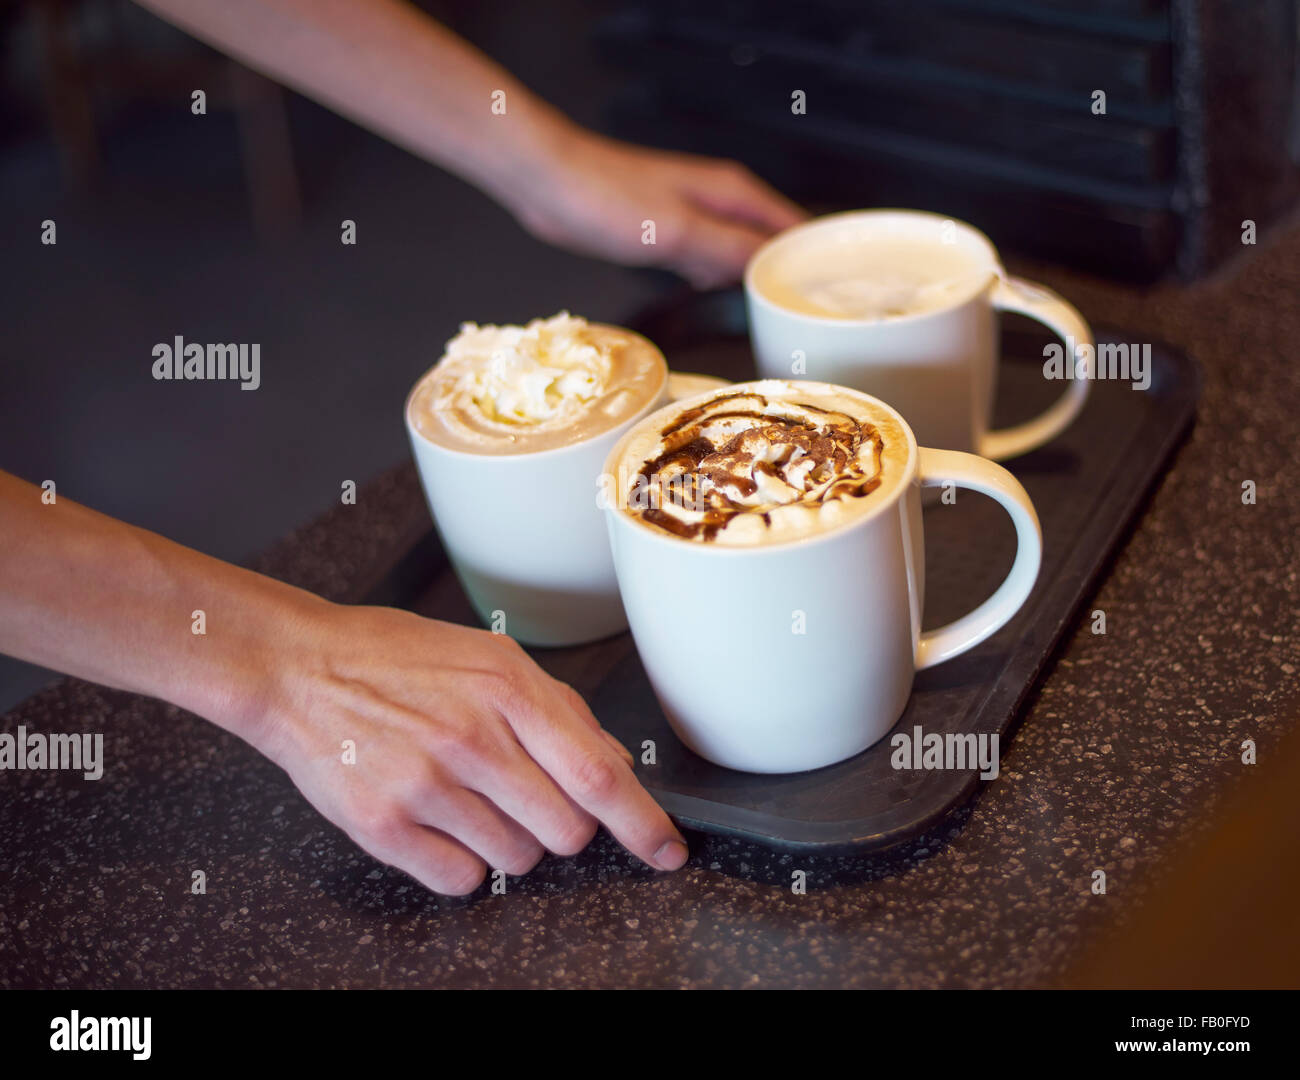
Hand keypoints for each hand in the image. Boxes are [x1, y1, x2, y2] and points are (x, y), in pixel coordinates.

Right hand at [254, 601, 687, 894]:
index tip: (667, 849)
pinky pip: (462, 881)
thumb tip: (611, 763)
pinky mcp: (384, 826)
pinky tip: (441, 822)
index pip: (599, 775)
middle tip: (526, 796)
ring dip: (511, 843)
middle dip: (564, 826)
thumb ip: (557, 709)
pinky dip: (463, 864)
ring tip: (470, 798)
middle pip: (568, 831)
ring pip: (519, 861)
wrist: (297, 667)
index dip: (644, 823)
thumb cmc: (394, 657)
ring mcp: (426, 786)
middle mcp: (471, 739)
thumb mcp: (488, 656)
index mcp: (506, 688)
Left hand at [506, 126, 807, 287]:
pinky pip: (706, 260)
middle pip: (770, 242)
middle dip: (785, 275)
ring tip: (769, 315)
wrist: (549, 182)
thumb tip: (772, 270)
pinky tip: (715, 299)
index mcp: (733, 193)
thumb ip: (728, 249)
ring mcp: (693, 218)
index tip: (828, 297)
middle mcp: (719, 202)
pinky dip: (715, 279)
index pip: (793, 227)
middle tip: (801, 317)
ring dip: (749, 280)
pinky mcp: (666, 234)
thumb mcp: (678, 231)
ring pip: (738, 253)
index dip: (814, 260)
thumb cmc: (606, 196)